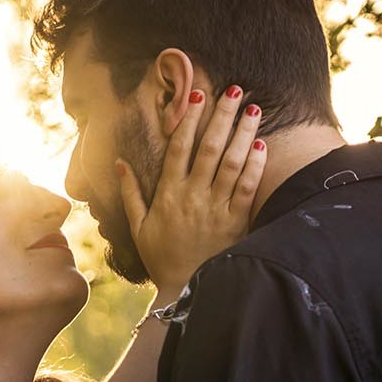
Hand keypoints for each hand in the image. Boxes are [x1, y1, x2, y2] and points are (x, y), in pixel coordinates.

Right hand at [116, 88, 265, 294]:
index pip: (179, 147)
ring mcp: (216, 208)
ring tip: (254, 109)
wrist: (187, 291)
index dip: (189, 119)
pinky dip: (256, 165)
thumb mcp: (138, 226)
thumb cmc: (161, 257)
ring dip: (244, 133)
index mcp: (168, 193)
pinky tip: (262, 144)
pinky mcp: (236, 221)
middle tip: (236, 90)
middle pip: (210, 147)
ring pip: (232, 162)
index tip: (197, 97)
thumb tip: (119, 162)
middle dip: (223, 115)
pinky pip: (247, 187)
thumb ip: (129, 193)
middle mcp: (193, 195)